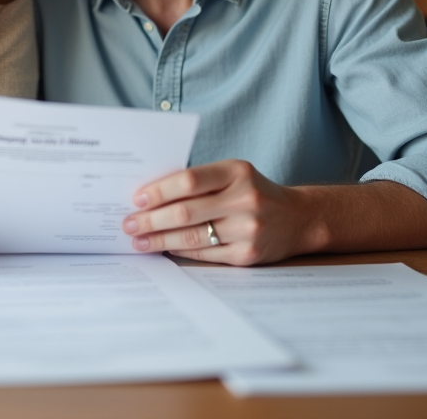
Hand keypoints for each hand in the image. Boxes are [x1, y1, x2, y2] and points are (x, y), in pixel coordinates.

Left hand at [122, 160, 322, 265]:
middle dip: (150, 220)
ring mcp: (247, 229)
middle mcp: (244, 199)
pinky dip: (179, 251)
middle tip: (128, 224)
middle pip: (185, 212)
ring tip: (138, 241)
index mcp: (237, 172)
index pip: (188, 180)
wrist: (298, 219)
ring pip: (191, 237)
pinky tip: (163, 248)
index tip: (136, 199)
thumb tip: (150, 196)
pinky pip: (204, 254)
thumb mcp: (233, 175)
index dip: (158, 191)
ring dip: (158, 240)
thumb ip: (199, 181)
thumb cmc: (254, 192)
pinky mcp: (247, 255)